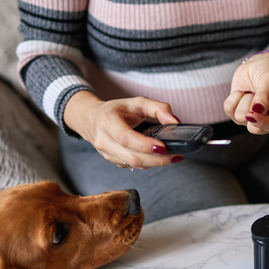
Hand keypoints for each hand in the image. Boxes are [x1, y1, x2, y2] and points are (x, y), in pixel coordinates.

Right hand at [64, 91, 182, 169]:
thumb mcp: (137, 102)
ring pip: (133, 164)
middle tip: (175, 155)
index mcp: (108, 121)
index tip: (163, 147)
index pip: (126, 138)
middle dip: (156, 159)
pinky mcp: (112, 160)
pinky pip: (132, 166)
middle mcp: (104, 140)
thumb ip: (158, 108)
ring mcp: (106, 153)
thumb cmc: (117, 110)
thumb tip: (175, 122)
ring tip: (172, 157)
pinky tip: (157, 157)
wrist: (92, 119)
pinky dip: (147, 163)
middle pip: (132, 157)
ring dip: (154, 163)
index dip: (145, 145)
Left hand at [224, 52, 268, 134]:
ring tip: (252, 91)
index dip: (261, 122)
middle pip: (253, 128)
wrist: (260, 63)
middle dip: (250, 109)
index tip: (252, 113)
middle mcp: (267, 120)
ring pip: (239, 118)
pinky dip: (233, 97)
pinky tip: (243, 92)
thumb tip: (256, 111)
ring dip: (243, 100)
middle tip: (254, 94)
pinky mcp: (237, 111)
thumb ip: (265, 95)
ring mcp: (251, 117)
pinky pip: (228, 110)